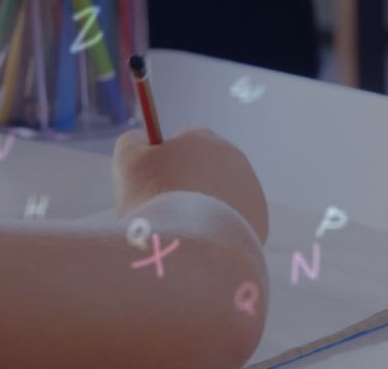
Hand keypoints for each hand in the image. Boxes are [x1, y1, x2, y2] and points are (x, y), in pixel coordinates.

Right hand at [112, 128, 268, 244]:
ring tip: (184, 231)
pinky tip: (203, 243)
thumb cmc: (155, 198)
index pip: (181, 142)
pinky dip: (219, 230)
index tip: (151, 185)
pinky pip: (233, 222)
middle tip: (165, 211)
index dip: (164, 162)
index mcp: (202, 138)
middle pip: (203, 168)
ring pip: (220, 195)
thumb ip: (133, 140)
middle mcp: (233, 157)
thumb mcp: (127, 159)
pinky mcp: (260, 221)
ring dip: (204, 208)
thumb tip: (144, 139)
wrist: (192, 248)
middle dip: (186, 185)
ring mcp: (251, 189)